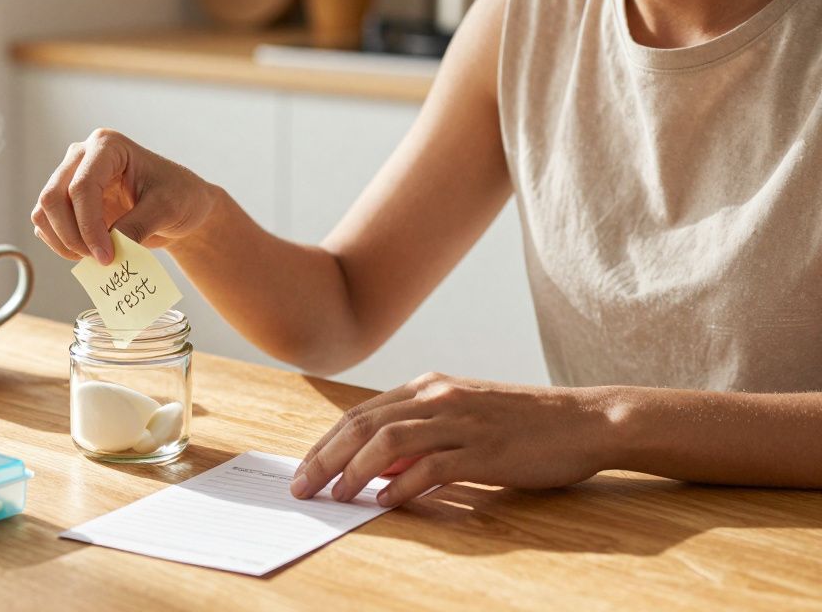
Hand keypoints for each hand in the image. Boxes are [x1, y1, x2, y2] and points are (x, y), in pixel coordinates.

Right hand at [32, 128, 218, 263]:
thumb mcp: (167, 209)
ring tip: (97, 258)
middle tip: (101, 260)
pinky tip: (89, 253)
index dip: (88, 226)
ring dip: (64, 242)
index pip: (82, 186)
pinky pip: (47, 225)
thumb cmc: (180, 196)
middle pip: (53, 197)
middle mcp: (82, 156)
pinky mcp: (67, 202)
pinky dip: (62, 245)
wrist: (182, 207)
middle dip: (72, 235)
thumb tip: (108, 248)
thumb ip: (137, 226)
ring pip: (43, 213)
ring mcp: (70, 178)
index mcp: (108, 146)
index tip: (107, 256)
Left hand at [291, 372, 614, 506]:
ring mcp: (461, 421)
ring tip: (336, 496)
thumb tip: (374, 464)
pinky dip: (401, 484)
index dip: (326, 442)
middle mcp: (439, 396)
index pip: (361, 414)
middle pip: (363, 425)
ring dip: (353, 471)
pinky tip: (385, 501)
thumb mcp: (464, 415)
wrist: (587, 420)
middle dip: (324, 457)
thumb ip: (421, 433)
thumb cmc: (524, 423)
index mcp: (430, 386)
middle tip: (302, 486)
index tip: (304, 468)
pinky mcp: (484, 450)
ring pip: (388, 441)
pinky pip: (431, 467)